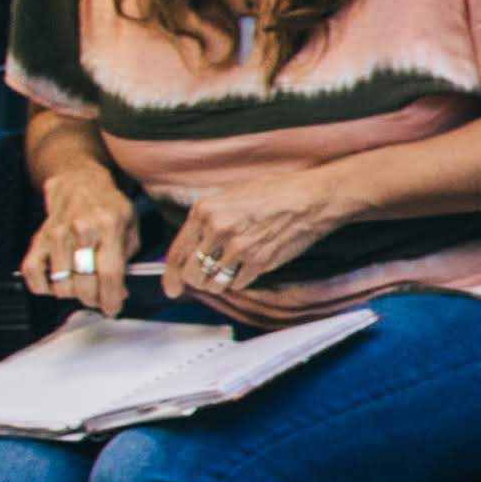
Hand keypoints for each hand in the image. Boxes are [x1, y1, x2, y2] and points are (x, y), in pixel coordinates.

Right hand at [23, 174, 138, 317]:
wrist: (79, 182)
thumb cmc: (108, 207)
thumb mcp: (130, 226)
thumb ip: (128, 258)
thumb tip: (119, 292)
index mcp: (110, 225)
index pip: (109, 272)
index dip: (111, 298)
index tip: (113, 310)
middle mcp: (81, 229)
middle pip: (83, 283)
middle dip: (93, 299)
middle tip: (99, 299)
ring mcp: (56, 234)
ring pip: (60, 283)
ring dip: (71, 294)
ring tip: (81, 286)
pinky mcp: (38, 238)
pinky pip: (32, 272)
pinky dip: (42, 286)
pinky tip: (56, 283)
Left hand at [158, 168, 360, 325]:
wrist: (310, 198)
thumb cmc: (274, 193)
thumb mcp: (230, 196)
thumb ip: (208, 218)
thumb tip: (193, 245)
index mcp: (206, 210)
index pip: (178, 251)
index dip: (171, 275)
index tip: (171, 288)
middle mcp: (218, 229)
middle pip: (192, 273)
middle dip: (195, 281)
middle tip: (203, 280)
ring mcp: (239, 247)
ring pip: (213, 283)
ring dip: (217, 284)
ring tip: (226, 274)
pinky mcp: (259, 262)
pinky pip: (237, 284)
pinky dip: (238, 281)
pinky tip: (247, 268)